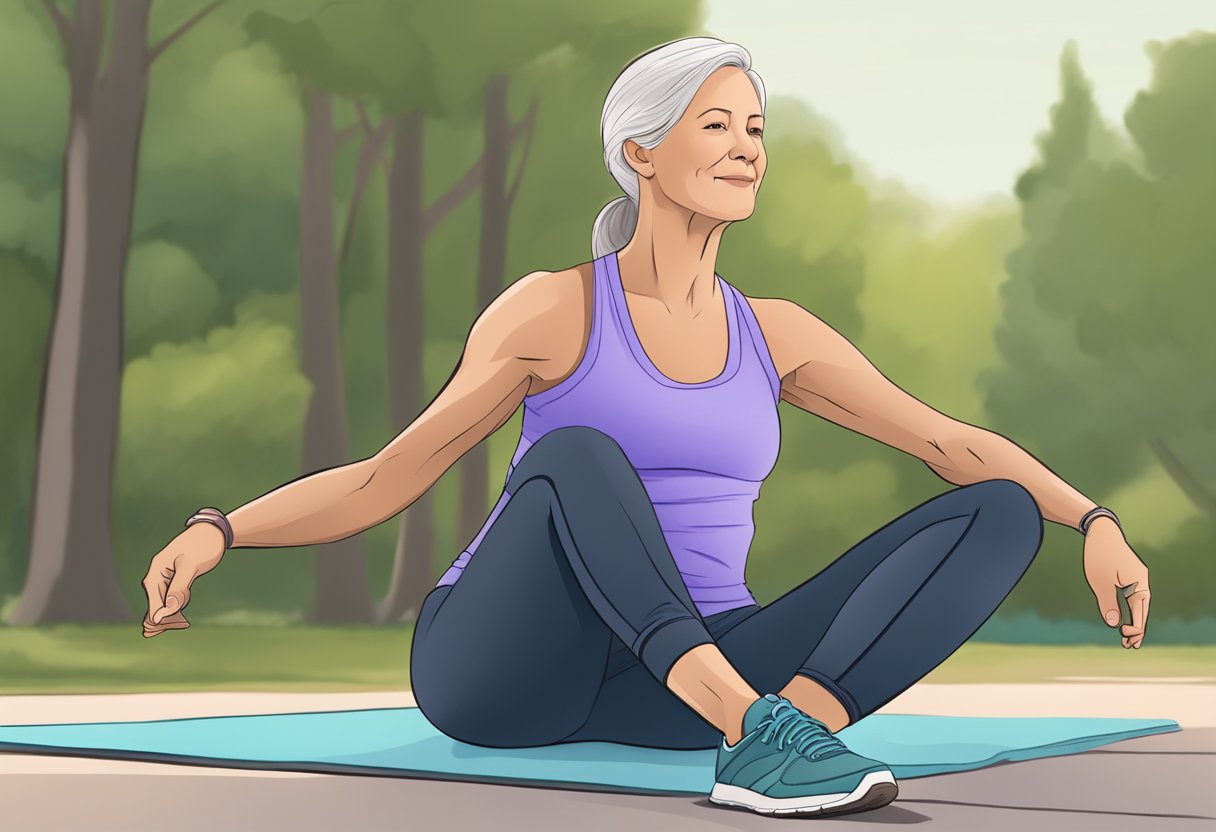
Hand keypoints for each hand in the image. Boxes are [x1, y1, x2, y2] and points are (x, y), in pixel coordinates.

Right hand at [141, 522, 225, 637]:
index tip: (184, 623)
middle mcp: (155, 578)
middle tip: (186, 624)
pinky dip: (175, 609)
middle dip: (168, 619)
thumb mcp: (192, 566)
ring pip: (162, 606)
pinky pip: (168, 601)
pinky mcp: (171, 582)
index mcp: (156, 573)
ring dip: (173, 615)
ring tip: (186, 620)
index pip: (154, 606)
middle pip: (155, 608)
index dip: (166, 619)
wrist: (213, 532)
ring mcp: (162, 580)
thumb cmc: (203, 545)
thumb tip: (167, 610)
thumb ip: (179, 587)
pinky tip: (183, 615)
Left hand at [1082, 517, 1149, 648]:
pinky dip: (1130, 609)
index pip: (1141, 613)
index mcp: (1139, 585)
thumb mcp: (1100, 581)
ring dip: (1134, 620)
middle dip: (1137, 629)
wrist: (1100, 530)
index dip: (1135, 629)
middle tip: (1129, 646)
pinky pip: (1133, 596)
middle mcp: (1143, 582)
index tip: (1122, 636)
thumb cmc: (1099, 555)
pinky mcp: (1130, 575)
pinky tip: (1125, 618)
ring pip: (1139, 604)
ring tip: (1127, 638)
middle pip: (1143, 611)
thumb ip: (1108, 603)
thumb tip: (1114, 624)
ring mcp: (1137, 578)